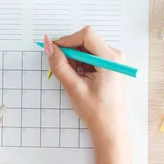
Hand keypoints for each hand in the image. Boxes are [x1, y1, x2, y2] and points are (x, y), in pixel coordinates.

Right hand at [44, 28, 127, 142]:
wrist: (110, 128)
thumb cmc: (96, 111)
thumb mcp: (73, 87)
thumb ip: (59, 64)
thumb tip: (48, 44)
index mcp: (110, 59)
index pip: (86, 35)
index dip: (67, 40)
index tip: (55, 50)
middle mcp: (115, 55)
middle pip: (86, 40)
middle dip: (71, 51)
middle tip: (63, 69)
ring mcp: (114, 59)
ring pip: (87, 47)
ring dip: (75, 58)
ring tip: (74, 78)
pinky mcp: (110, 64)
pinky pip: (91, 55)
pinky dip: (81, 63)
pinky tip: (80, 78)